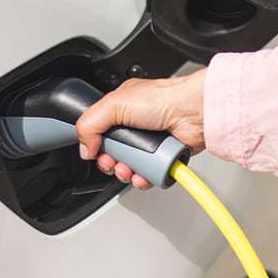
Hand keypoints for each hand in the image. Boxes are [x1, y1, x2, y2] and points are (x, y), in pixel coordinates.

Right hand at [75, 70, 205, 188]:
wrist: (193, 111)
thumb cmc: (164, 98)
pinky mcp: (164, 157)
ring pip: (129, 167)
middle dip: (110, 163)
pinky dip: (142, 179)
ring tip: (128, 169)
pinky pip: (147, 175)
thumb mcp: (115, 103)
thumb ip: (90, 124)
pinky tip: (142, 175)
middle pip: (113, 154)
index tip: (96, 151)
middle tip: (113, 161)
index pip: (100, 133)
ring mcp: (151, 143)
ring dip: (125, 173)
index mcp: (122, 109)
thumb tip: (85, 148)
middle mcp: (136, 126)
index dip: (96, 146)